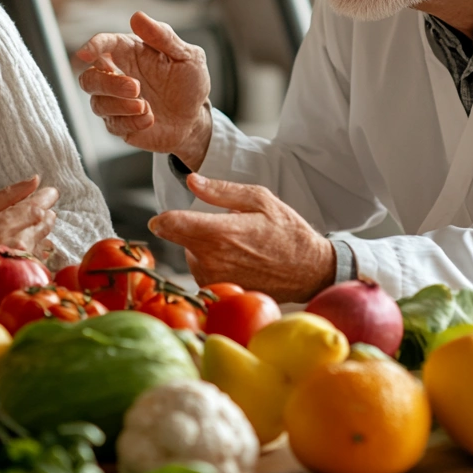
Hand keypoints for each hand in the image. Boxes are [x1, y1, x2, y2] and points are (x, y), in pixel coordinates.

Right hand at [0, 176, 58, 281]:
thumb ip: (6, 196)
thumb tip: (35, 181)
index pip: (36, 209)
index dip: (46, 198)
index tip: (51, 193)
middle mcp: (10, 250)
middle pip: (42, 227)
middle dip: (43, 215)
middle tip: (37, 209)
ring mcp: (11, 271)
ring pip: (40, 246)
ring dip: (38, 234)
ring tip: (25, 228)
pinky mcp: (9, 287)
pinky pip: (32, 267)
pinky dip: (32, 255)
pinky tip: (22, 250)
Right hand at [76, 12, 211, 168]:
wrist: (196, 118)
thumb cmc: (189, 82)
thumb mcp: (187, 56)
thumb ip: (163, 37)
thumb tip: (137, 16)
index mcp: (131, 53)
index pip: (105, 45)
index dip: (93, 47)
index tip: (85, 54)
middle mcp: (119, 76)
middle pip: (90, 78)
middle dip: (108, 84)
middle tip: (136, 87)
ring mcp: (117, 102)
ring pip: (97, 103)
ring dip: (120, 105)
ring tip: (146, 106)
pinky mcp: (121, 124)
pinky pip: (112, 125)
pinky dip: (130, 123)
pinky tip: (149, 119)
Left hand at [148, 173, 335, 302]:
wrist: (310, 271)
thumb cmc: (287, 232)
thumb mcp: (260, 199)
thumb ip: (221, 190)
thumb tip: (190, 180)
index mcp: (220, 233)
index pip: (170, 225)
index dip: (163, 219)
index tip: (162, 218)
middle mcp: (212, 260)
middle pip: (179, 239)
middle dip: (193, 229)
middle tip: (225, 227)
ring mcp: (215, 279)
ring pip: (190, 254)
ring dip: (203, 247)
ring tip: (237, 245)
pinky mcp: (220, 292)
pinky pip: (202, 271)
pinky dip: (213, 263)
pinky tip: (238, 260)